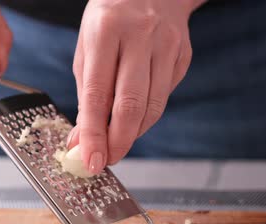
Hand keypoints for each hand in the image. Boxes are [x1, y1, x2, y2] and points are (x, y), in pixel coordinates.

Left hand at [68, 0, 204, 173]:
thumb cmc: (110, 20)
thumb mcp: (87, 48)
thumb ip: (85, 96)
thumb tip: (82, 140)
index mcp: (106, 30)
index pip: (98, 94)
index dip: (93, 133)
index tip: (90, 160)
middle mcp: (140, 35)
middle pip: (131, 105)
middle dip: (118, 142)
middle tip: (106, 160)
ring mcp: (167, 45)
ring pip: (153, 106)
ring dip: (133, 133)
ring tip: (117, 142)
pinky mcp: (184, 55)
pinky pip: (164, 97)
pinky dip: (147, 115)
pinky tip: (135, 115)